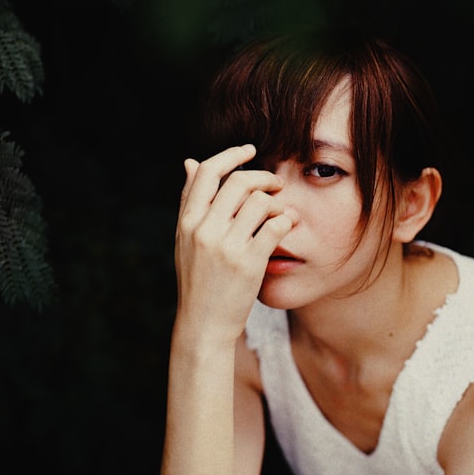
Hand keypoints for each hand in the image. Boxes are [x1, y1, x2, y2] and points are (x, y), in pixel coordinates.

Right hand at [174, 144, 296, 343]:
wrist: (204, 324)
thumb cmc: (198, 280)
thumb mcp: (186, 240)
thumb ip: (190, 202)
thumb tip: (190, 162)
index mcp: (187, 221)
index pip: (208, 172)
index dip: (231, 155)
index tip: (249, 150)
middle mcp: (204, 230)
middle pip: (239, 181)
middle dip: (263, 177)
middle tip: (276, 184)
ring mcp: (227, 246)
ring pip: (260, 201)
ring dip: (278, 200)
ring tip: (282, 209)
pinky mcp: (249, 263)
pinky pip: (276, 226)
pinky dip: (286, 220)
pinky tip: (287, 225)